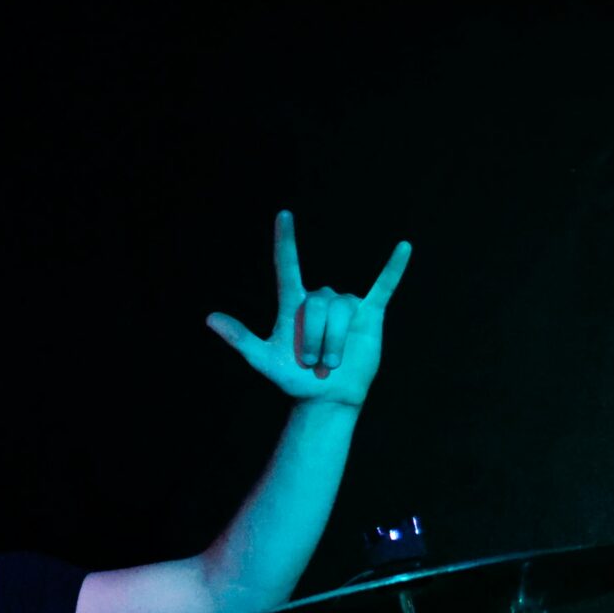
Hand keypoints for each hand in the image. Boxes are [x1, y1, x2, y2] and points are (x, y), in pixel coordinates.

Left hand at [205, 210, 410, 407]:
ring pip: (340, 310)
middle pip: (317, 304)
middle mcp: (319, 300)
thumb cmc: (294, 378)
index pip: (288, 265)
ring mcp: (346, 306)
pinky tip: (403, 248)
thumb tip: (210, 318)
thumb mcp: (263, 360)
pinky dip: (393, 268)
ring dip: (334, 341)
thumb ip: (240, 338)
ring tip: (331, 363)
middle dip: (315, 337)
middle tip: (313, 362)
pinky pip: (383, 286)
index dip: (286, 241)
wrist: (326, 397)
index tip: (284, 215)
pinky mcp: (370, 314)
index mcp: (293, 305)